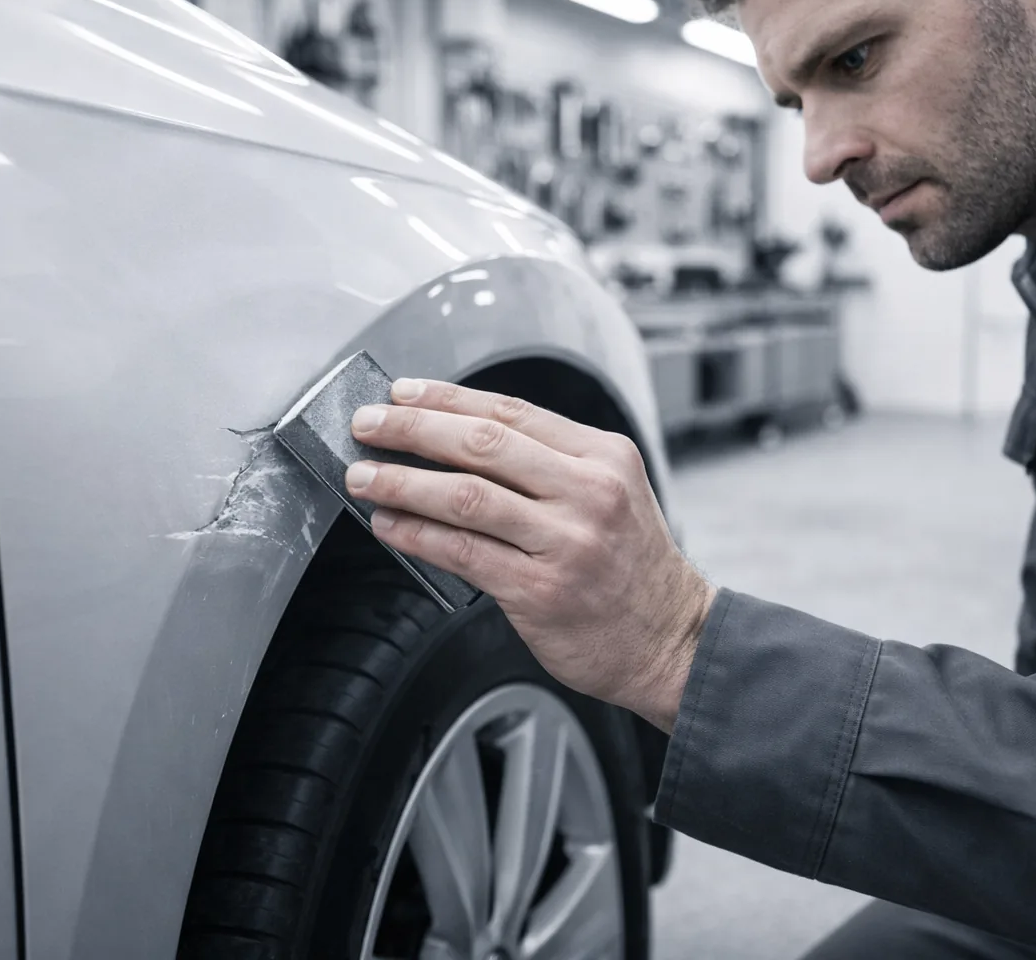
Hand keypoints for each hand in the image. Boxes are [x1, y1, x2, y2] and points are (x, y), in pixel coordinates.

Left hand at [344, 378, 715, 730]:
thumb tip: (456, 443)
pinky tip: (389, 525)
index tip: (403, 394)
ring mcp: (566, 543)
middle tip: (369, 425)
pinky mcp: (540, 591)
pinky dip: (417, 535)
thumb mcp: (613, 493)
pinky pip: (463, 553)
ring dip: (402, 483)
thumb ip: (549, 465)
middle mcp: (589, 492)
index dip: (447, 399)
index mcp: (604, 457)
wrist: (672, 641)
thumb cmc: (632, 569)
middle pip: (482, 444)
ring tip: (364, 477)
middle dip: (413, 429)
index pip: (511, 412)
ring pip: (465, 496)